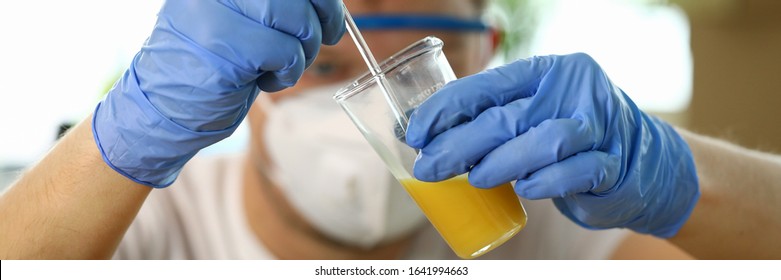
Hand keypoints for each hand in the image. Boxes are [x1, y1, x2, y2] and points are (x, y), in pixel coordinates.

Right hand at [93, 0, 344, 186]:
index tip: (329, 18)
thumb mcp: (234, 17)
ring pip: (297, 20)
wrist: (160, 108)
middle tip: (314, 45)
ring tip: (278, 67)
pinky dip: (287, 72)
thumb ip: (272, 4)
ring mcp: (215, 13)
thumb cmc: (207, 63)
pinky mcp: (224, 48)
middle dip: (319, 22)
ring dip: (302, 52)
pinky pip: (285, 52)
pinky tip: (265, 81)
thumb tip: (326, 3)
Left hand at [406, 53, 698, 237]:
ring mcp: (596, 125)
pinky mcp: (612, 162)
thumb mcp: (535, 114)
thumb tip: (436, 143)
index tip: (416, 133)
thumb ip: (497, 120)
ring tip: (474, 179)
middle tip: (429, 168)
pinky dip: (546, 181)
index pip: (486, 85)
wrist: (643, 161)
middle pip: (505, 117)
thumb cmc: (572, 133)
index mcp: (545, 72)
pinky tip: (525, 189)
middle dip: (459, 145)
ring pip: (542, 140)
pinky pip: (575, 171)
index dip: (446, 109)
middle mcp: (571, 90)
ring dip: (500, 163)